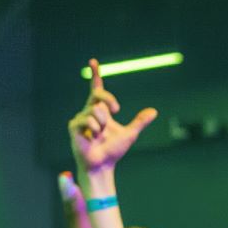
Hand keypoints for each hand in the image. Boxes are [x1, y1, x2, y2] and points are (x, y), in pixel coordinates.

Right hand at [70, 61, 156, 177]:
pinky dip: (95, 129)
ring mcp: (80, 119)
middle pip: (99, 94)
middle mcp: (89, 112)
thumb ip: (139, 122)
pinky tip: (92, 138)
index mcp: (101, 111)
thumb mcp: (130, 133)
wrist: (102, 165)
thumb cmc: (113, 151)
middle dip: (110, 100)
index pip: (97, 89)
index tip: (93, 61)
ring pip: (95, 109)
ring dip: (103, 124)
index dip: (95, 75)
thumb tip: (154, 112)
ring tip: (99, 135)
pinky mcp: (74, 127)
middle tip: (117, 110)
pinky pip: (87, 119)